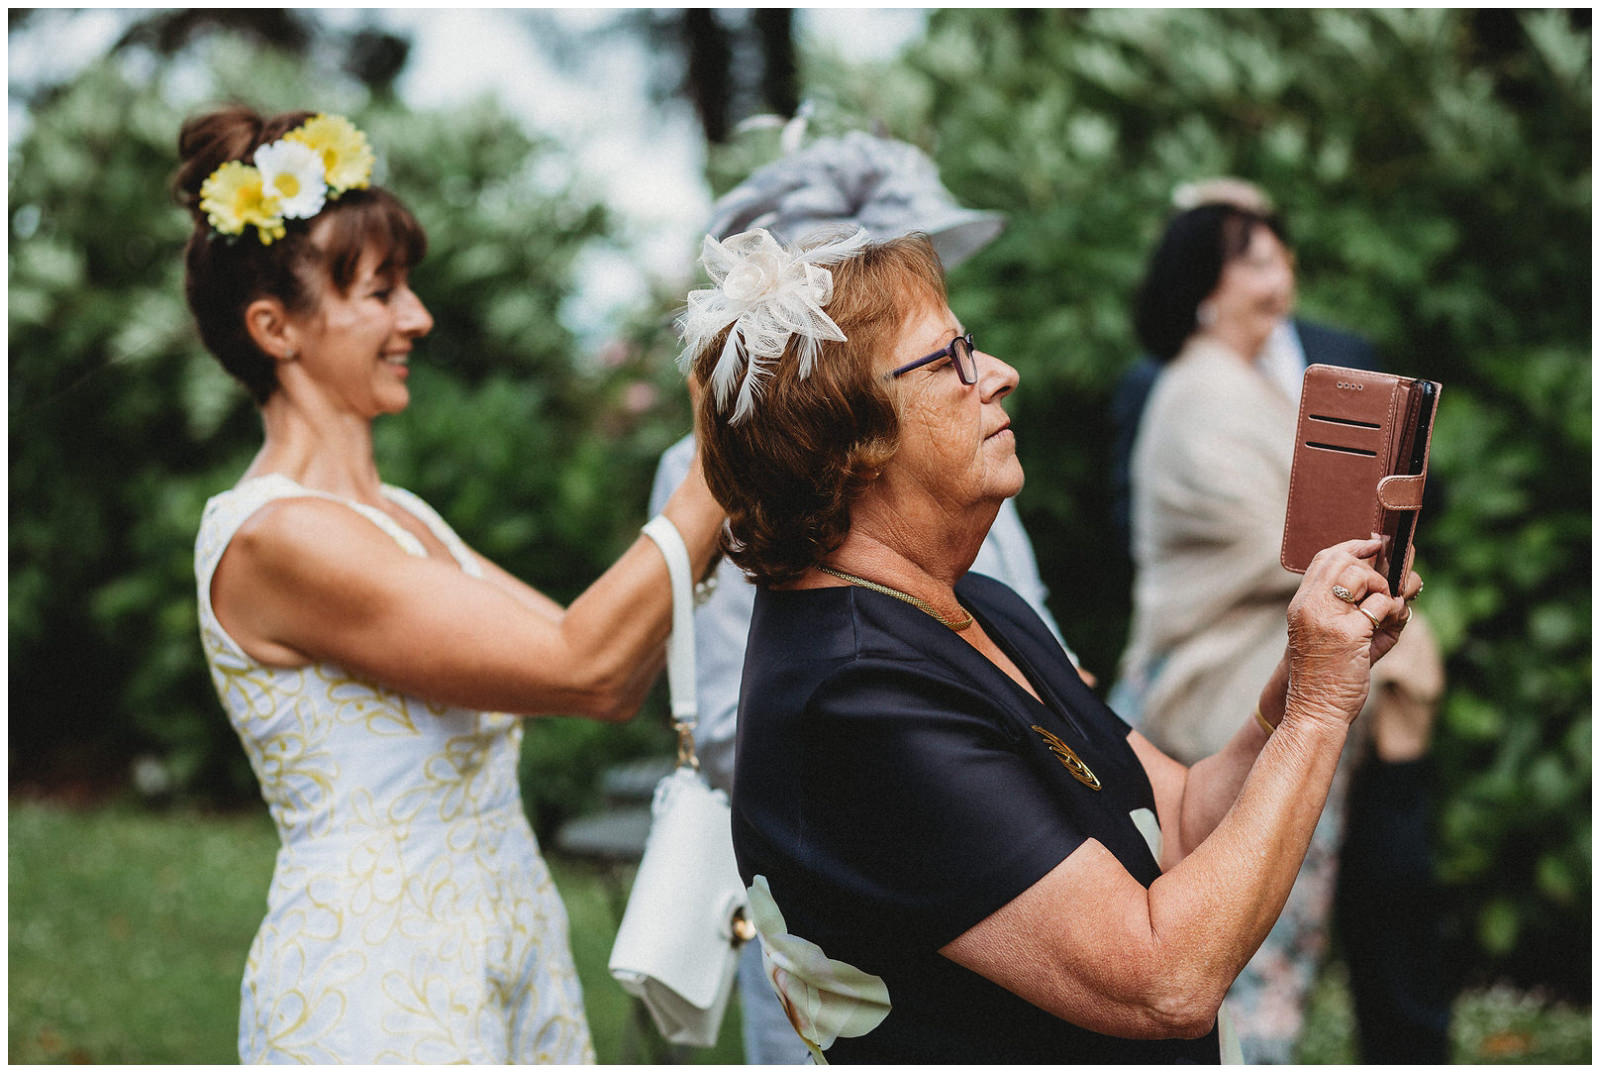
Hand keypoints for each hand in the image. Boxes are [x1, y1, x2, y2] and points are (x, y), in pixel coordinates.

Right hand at [1282, 538, 1408, 730]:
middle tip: (1384, 588)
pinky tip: (1392, 625)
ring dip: (1385, 590)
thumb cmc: (1324, 676)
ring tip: (1385, 614)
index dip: (1352, 546)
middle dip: (1373, 567)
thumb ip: (1355, 608)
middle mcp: (1310, 606)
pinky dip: (1394, 611)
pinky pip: (1383, 605)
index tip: (1375, 544)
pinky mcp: (1350, 634)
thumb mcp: (1331, 636)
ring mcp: (1327, 618)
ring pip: (1366, 578)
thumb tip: (1398, 583)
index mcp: (1302, 604)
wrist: (1313, 711)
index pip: (1324, 559)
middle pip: (1344, 560)